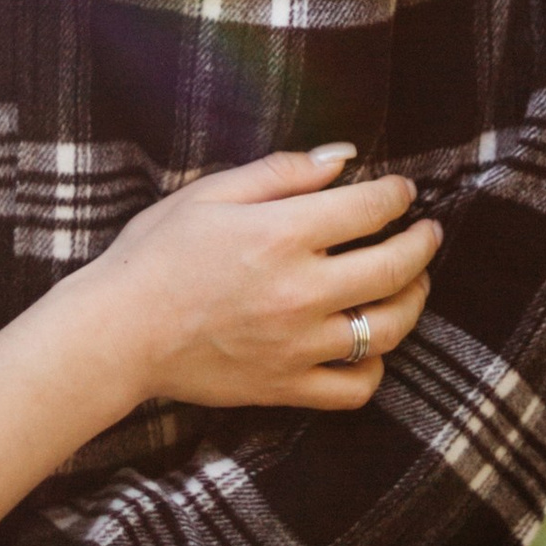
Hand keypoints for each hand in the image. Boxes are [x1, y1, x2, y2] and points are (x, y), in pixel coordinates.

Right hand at [72, 146, 439, 412]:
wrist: (117, 332)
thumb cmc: (156, 254)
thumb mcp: (211, 193)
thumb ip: (282, 172)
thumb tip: (342, 158)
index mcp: (281, 235)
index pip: (369, 209)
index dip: (396, 196)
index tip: (402, 192)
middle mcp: (299, 292)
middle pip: (395, 268)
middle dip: (422, 245)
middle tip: (428, 233)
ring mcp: (297, 346)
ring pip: (388, 329)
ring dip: (412, 302)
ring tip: (411, 285)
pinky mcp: (286, 387)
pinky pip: (355, 387)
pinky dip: (374, 368)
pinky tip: (370, 346)